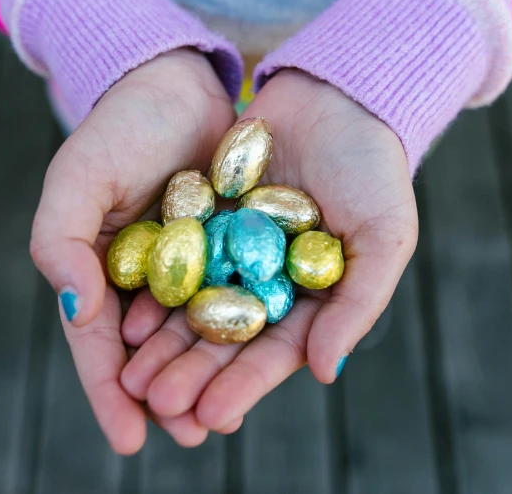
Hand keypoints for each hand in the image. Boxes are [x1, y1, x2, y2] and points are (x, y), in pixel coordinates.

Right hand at [29, 49, 236, 453]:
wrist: (176, 84)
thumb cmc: (118, 128)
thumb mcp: (76, 177)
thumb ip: (60, 242)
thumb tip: (77, 310)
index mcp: (98, 269)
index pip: (98, 341)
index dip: (109, 391)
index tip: (129, 438)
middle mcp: (143, 278)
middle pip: (151, 351)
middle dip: (166, 397)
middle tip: (188, 435)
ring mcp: (188, 266)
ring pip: (194, 334)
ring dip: (206, 376)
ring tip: (222, 417)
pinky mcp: (228, 249)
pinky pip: (234, 296)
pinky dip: (240, 329)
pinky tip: (253, 358)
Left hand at [120, 69, 417, 430]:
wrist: (335, 95)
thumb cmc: (373, 168)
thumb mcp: (384, 235)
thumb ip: (358, 305)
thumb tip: (325, 373)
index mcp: (311, 299)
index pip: (276, 351)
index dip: (244, 384)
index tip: (212, 415)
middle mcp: (267, 282)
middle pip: (225, 338)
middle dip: (193, 374)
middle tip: (161, 405)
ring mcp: (232, 254)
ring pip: (192, 307)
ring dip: (164, 345)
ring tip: (134, 378)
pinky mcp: (204, 222)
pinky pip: (174, 260)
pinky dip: (154, 291)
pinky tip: (127, 319)